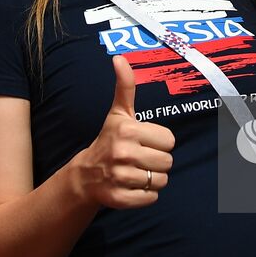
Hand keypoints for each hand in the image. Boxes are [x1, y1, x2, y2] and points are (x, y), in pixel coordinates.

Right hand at [70, 56, 174, 208]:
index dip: (159, 142)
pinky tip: (132, 186)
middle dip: (158, 162)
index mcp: (128, 130)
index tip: (144, 142)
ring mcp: (121, 177)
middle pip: (168, 162)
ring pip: (161, 181)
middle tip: (141, 159)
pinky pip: (152, 199)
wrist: (86, 175)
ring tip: (136, 172)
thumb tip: (119, 58)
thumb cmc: (109, 139)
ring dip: (153, 179)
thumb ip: (125, 86)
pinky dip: (146, 196)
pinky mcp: (120, 199)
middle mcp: (123, 153)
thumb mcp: (118, 113)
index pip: (170, 140)